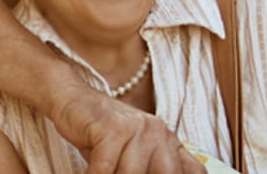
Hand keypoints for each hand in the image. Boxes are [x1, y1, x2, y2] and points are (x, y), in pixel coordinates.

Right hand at [45, 85, 205, 173]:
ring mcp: (137, 129)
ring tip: (107, 173)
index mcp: (169, 142)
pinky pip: (105, 170)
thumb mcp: (133, 156)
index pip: (193, 173)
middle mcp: (158, 133)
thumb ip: (152, 170)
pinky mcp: (112, 129)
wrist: (74, 100)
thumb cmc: (103, 136)